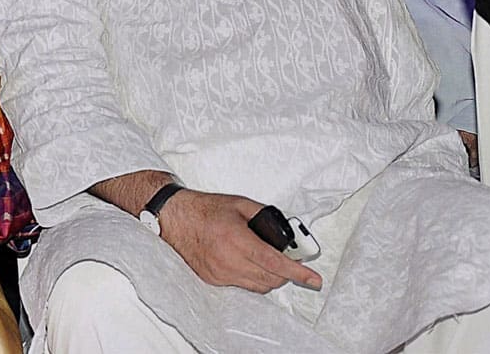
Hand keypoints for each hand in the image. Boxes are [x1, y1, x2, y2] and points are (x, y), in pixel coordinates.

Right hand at [160, 190, 321, 292]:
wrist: (176, 218)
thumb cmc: (205, 209)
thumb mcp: (239, 204)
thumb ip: (264, 216)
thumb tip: (285, 231)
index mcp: (236, 239)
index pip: (274, 262)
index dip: (297, 272)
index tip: (313, 278)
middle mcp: (228, 260)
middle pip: (270, 278)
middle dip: (285, 272)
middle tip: (289, 260)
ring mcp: (220, 273)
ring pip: (259, 286)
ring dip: (270, 276)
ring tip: (267, 260)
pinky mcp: (214, 280)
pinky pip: (243, 286)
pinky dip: (252, 278)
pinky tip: (248, 262)